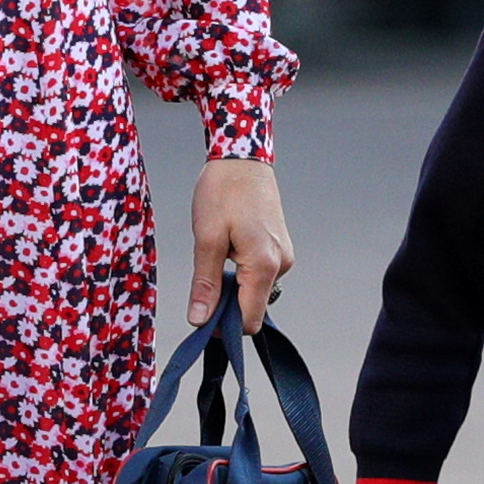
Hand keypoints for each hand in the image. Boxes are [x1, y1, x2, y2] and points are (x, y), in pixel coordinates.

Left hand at [184, 154, 293, 323]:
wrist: (242, 157)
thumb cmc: (223, 191)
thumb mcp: (206, 238)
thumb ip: (206, 283)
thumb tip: (199, 321)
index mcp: (264, 265)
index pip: (249, 320)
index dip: (223, 327)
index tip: (200, 317)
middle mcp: (281, 264)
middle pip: (253, 308)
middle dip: (227, 307)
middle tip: (203, 284)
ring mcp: (284, 256)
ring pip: (256, 292)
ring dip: (234, 287)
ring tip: (216, 256)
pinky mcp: (281, 248)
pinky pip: (261, 275)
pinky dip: (242, 273)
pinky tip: (228, 250)